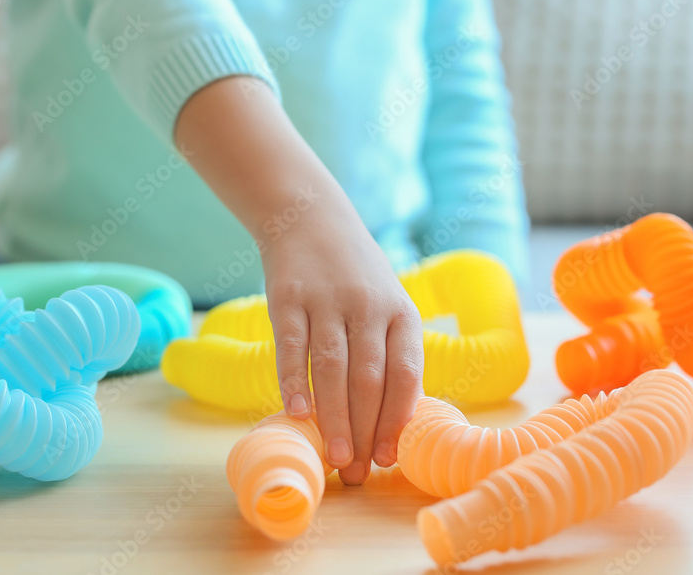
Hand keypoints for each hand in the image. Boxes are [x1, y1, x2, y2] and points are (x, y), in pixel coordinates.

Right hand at [262, 206, 423, 484]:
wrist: (311, 220)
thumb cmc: (355, 278)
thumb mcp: (387, 306)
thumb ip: (392, 355)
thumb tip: (392, 423)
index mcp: (400, 313)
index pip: (405, 374)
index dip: (396, 420)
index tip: (387, 459)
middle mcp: (368, 306)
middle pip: (369, 380)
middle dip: (364, 431)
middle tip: (355, 473)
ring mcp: (327, 301)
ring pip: (333, 369)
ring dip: (335, 418)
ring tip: (334, 458)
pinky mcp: (288, 298)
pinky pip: (292, 347)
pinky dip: (294, 382)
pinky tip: (297, 414)